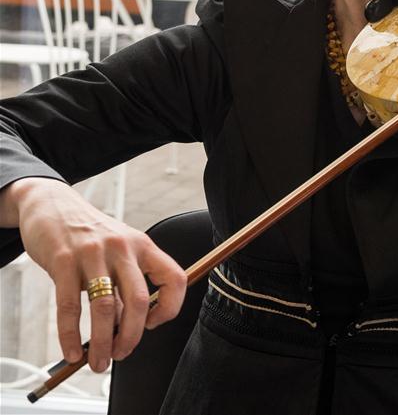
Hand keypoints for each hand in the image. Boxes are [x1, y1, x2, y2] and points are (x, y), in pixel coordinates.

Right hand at [11, 179, 186, 371]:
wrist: (52, 205)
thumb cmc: (88, 235)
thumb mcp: (117, 251)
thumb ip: (124, 284)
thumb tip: (127, 328)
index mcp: (143, 245)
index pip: (174, 278)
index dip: (171, 307)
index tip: (154, 325)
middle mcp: (123, 248)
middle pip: (139, 300)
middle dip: (133, 336)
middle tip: (122, 355)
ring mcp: (93, 254)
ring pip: (106, 308)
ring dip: (104, 343)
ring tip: (98, 363)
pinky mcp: (64, 261)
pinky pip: (70, 306)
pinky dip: (71, 335)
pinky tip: (72, 351)